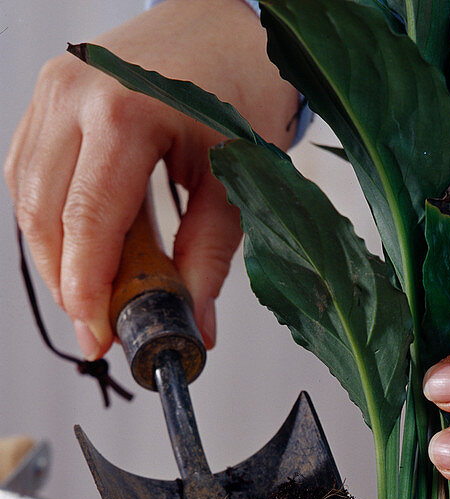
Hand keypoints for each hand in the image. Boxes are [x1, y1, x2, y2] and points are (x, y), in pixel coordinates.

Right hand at [5, 0, 297, 356]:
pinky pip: (30, 170)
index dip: (86, 288)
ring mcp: (53, 88)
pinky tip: (84, 251)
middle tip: (98, 328)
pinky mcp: (49, 96)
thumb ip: (211, 256)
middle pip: (42, 212)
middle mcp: (75, 93)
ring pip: (26, 194)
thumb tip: (195, 322)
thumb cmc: (240, 89)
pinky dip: (51, 219)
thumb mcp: (237, 180)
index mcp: (125, 109)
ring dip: (54, 255)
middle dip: (66, 282)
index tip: (99, 335)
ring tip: (95, 296)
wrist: (227, 25)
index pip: (87, 220)